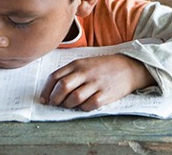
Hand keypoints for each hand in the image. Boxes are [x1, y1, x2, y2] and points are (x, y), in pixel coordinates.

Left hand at [39, 54, 154, 110]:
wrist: (128, 67)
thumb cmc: (102, 67)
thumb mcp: (85, 63)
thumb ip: (70, 73)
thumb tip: (53, 90)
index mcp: (77, 64)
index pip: (55, 76)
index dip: (46, 90)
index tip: (44, 99)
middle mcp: (85, 72)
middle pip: (62, 87)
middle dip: (54, 99)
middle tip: (54, 104)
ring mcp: (96, 83)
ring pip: (73, 98)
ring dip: (67, 105)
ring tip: (69, 105)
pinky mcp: (105, 94)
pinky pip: (88, 105)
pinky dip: (82, 108)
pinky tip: (83, 105)